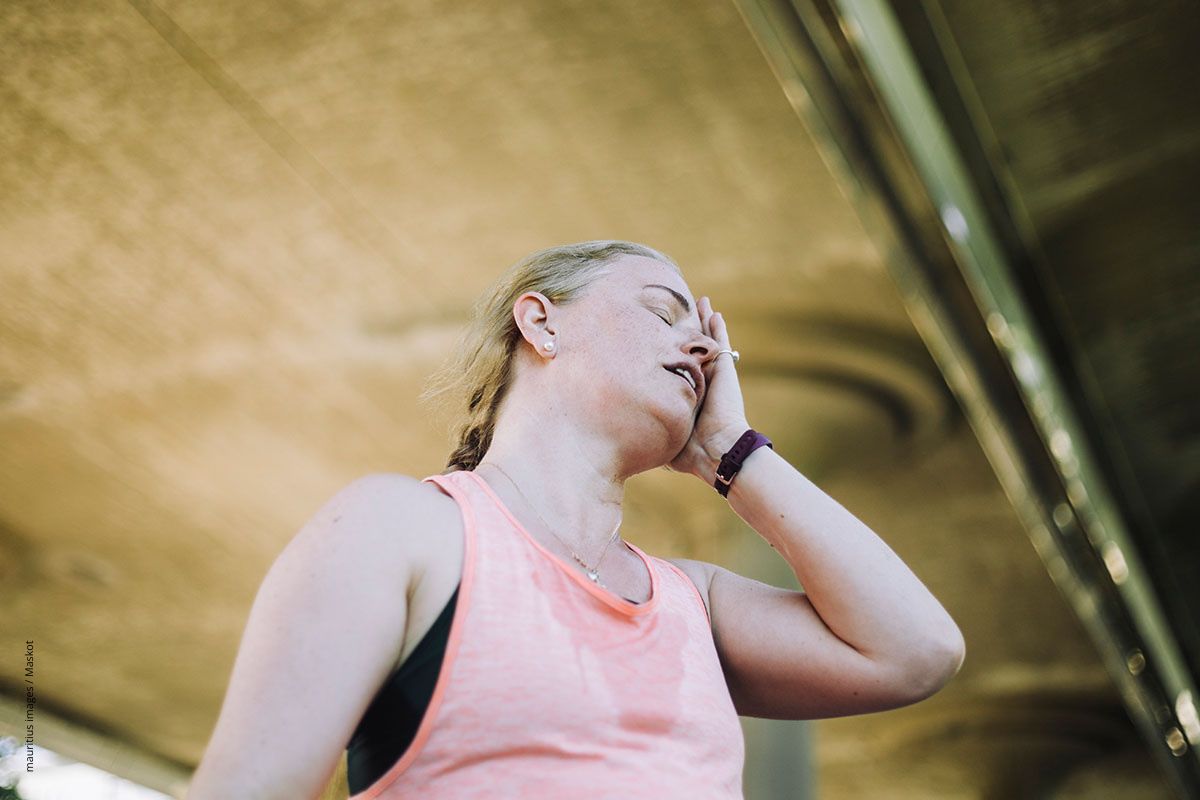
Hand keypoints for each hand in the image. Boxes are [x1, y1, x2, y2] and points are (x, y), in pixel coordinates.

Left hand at [667, 296, 750, 480]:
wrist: (716, 450)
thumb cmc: (689, 451)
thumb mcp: (664, 436)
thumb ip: (651, 432)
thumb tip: (628, 441)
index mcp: (689, 395)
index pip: (678, 369)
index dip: (669, 355)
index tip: (656, 342)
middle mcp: (702, 382)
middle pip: (693, 349)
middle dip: (687, 332)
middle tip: (679, 314)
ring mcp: (714, 374)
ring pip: (707, 341)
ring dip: (703, 322)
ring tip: (700, 303)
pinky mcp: (724, 370)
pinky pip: (720, 343)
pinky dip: (717, 327)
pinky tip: (712, 311)